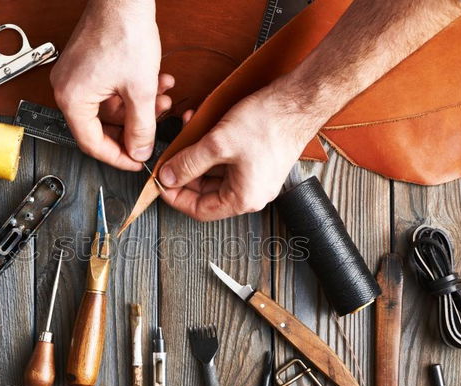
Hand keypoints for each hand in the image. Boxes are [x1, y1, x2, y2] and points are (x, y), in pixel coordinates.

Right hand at [50, 0, 172, 170]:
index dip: (118, 157)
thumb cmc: (124, 31)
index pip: (92, 144)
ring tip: (163, 100)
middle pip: (102, 127)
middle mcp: (67, 89)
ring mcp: (76, 76)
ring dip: (138, 107)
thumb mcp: (141, 90)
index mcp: (72, 99)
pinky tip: (156, 84)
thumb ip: (141, 128)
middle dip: (134, 127)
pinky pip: (109, 90)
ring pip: (110, 107)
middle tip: (154, 131)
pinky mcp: (87, 65)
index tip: (136, 162)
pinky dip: (132, 91)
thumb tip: (139, 151)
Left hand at [158, 83, 324, 220]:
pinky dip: (211, 149)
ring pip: (214, 174)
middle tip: (168, 158)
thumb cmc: (268, 123)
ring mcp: (255, 177)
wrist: (299, 100)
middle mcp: (251, 193)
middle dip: (184, 172)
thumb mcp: (217, 144)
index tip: (160, 182)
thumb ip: (188, 163)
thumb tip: (168, 177)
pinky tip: (201, 129)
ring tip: (185, 135)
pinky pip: (226, 162)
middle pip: (205, 192)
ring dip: (196, 156)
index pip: (199, 210)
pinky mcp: (257, 161)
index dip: (176, 197)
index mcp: (243, 199)